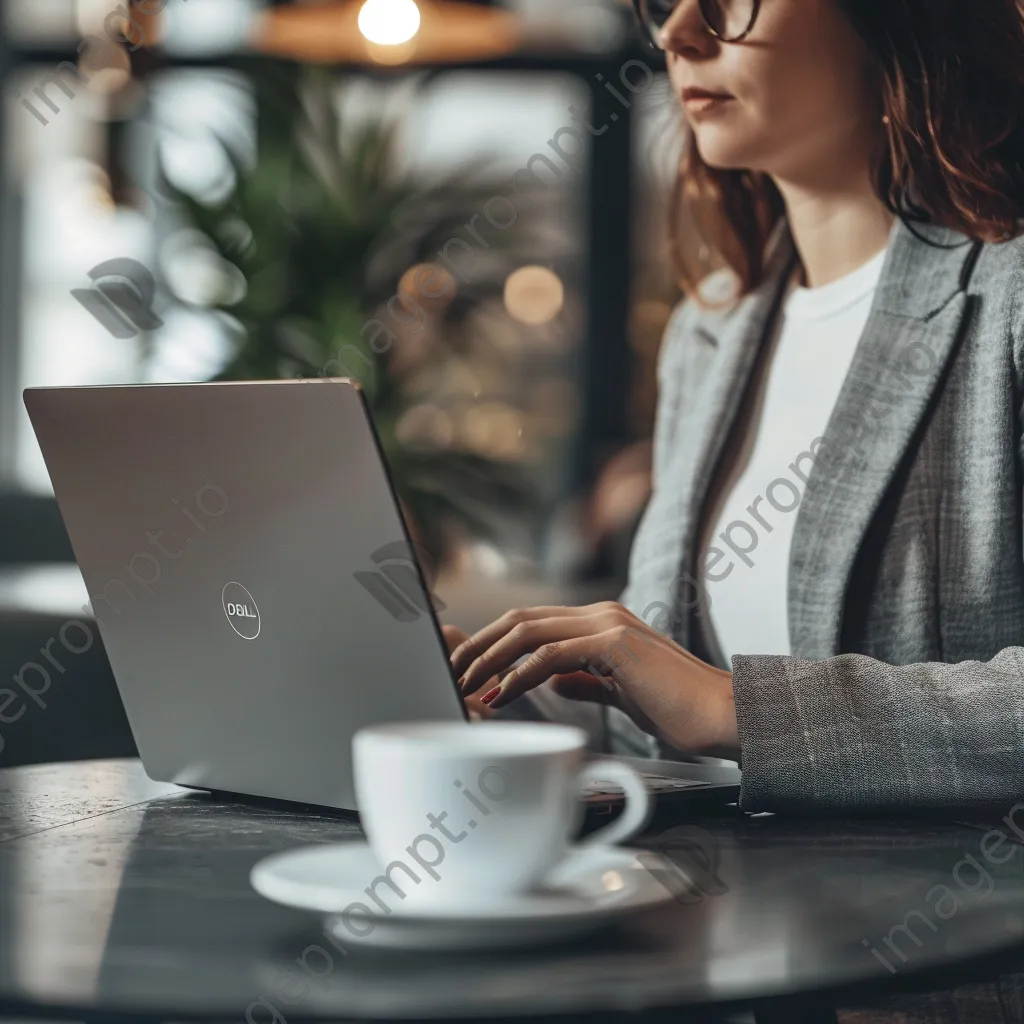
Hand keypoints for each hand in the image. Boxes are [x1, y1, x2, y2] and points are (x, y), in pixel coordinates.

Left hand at [448, 602, 739, 758]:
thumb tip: (554, 679)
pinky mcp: (615, 644)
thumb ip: (588, 680)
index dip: (495, 643)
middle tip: (453, 672)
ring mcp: (608, 624)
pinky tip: (502, 693)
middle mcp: (601, 615)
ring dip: (489, 657)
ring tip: (466, 683)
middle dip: (479, 645)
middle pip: (521, 619)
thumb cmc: (680, 708)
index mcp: (602, 622)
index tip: (469, 668)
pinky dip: (519, 673)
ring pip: (529, 629)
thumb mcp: (622, 691)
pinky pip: (551, 654)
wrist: (723, 715)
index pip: (533, 623)